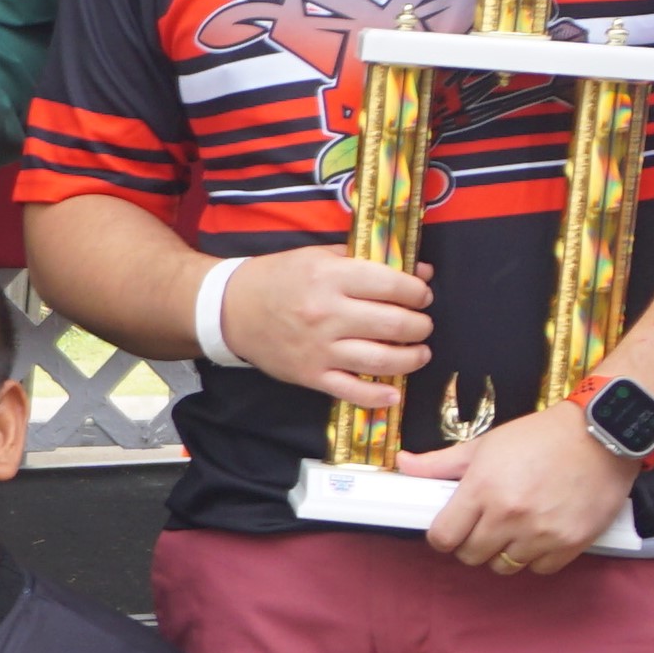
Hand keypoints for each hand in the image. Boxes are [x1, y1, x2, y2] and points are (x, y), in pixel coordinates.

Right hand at [203, 248, 429, 414]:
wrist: (231, 309)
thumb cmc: (279, 278)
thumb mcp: (319, 256)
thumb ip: (368, 262)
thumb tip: (421, 272)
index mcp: (330, 277)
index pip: (392, 286)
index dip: (417, 292)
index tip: (422, 296)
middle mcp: (327, 314)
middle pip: (393, 324)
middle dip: (419, 326)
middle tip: (422, 325)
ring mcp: (319, 349)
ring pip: (381, 360)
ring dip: (411, 358)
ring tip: (418, 353)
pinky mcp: (310, 375)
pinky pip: (352, 391)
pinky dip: (378, 396)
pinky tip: (394, 393)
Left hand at [400, 402, 637, 577]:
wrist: (600, 433)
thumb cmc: (540, 437)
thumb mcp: (485, 444)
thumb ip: (441, 463)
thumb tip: (403, 464)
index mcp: (482, 489)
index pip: (443, 538)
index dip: (443, 536)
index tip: (452, 529)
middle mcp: (509, 515)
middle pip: (471, 556)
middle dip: (473, 543)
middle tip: (485, 525)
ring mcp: (541, 532)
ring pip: (504, 567)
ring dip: (504, 552)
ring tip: (515, 528)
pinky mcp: (571, 543)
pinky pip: (540, 569)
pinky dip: (537, 557)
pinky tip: (540, 534)